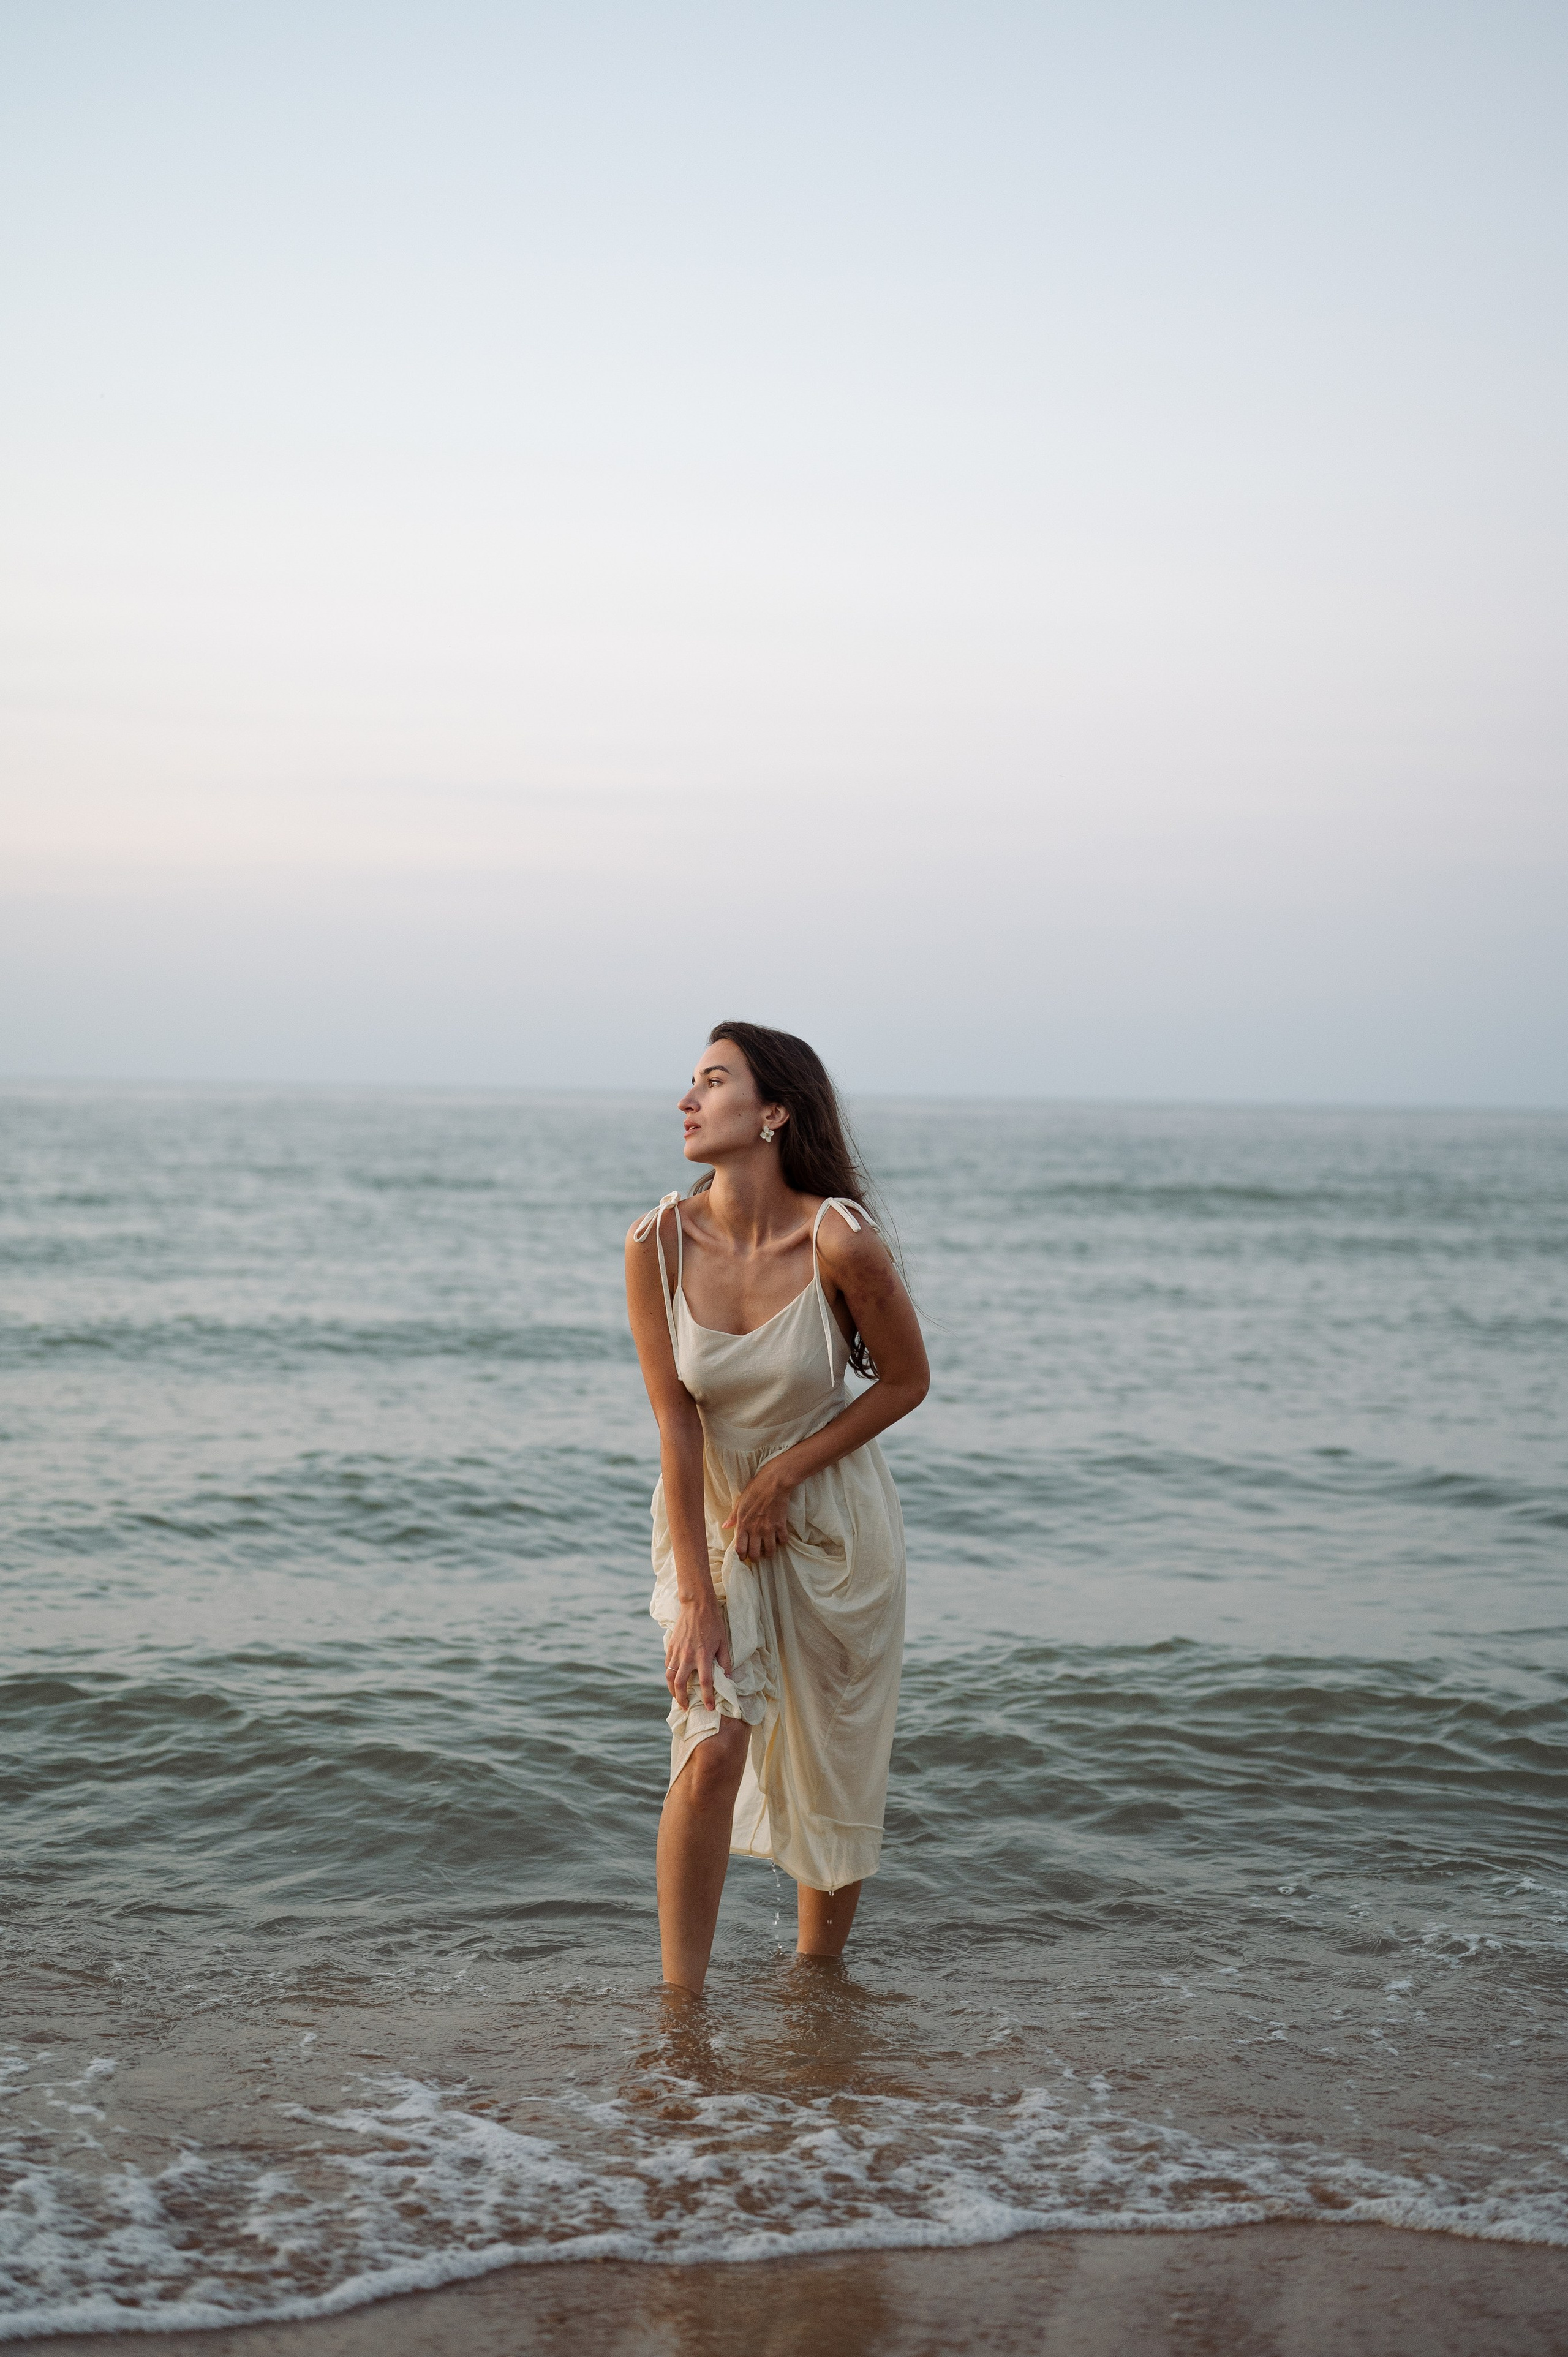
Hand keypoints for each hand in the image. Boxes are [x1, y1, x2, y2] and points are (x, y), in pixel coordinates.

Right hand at [666, 1592, 730, 1712]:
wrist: (697, 1605)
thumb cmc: (713, 1623)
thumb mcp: (724, 1642)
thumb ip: (725, 1661)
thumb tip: (728, 1677)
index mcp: (703, 1655)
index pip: (705, 1683)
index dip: (708, 1698)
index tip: (710, 1708)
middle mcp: (688, 1656)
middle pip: (681, 1684)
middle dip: (682, 1699)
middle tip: (686, 1707)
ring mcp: (677, 1651)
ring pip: (669, 1676)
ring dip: (672, 1690)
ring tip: (677, 1697)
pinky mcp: (671, 1646)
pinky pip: (668, 1665)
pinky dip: (670, 1675)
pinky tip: (674, 1679)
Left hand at [721, 1462, 792, 1562]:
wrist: (773, 1482)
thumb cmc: (754, 1490)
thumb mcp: (739, 1502)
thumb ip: (732, 1517)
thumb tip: (725, 1526)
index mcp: (743, 1525)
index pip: (740, 1549)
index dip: (741, 1556)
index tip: (743, 1557)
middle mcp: (755, 1530)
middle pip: (755, 1554)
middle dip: (755, 1558)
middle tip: (757, 1556)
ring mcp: (769, 1529)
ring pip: (770, 1551)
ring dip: (769, 1553)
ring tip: (768, 1552)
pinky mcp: (781, 1525)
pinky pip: (783, 1541)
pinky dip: (781, 1542)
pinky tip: (779, 1539)